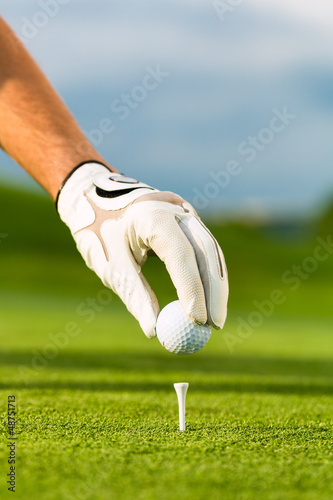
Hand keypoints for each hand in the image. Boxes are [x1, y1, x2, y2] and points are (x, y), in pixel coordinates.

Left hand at [57, 162, 228, 337]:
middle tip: (214, 326)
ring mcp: (185, 211)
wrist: (93, 196)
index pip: (180, 254)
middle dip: (214, 291)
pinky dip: (207, 273)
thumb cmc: (97, 232)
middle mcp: (175, 208)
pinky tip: (210, 298)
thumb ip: (135, 296)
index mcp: (151, 214)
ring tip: (215, 319)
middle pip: (206, 251)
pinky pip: (204, 248)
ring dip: (216, 285)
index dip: (193, 289)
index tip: (198, 320)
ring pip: (210, 249)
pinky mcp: (188, 219)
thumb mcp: (111, 267)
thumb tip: (154, 331)